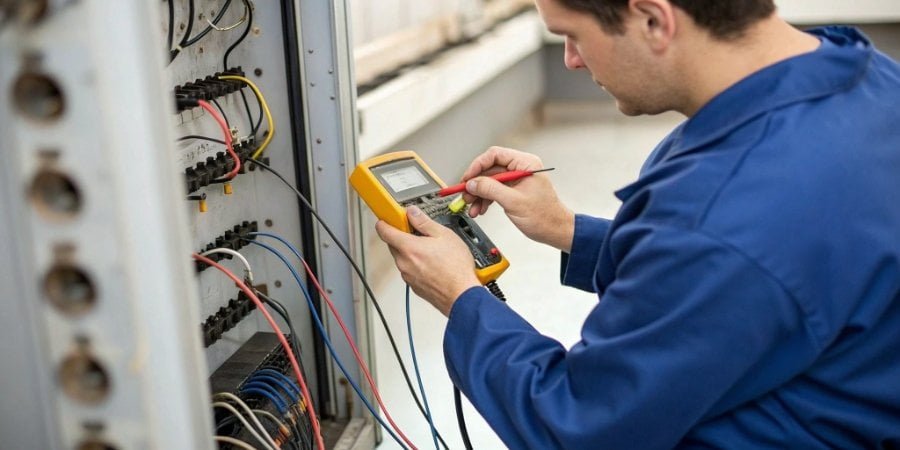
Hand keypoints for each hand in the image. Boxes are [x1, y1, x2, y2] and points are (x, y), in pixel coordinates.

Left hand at [375, 206, 480, 315]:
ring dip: (411, 252)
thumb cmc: (456, 268)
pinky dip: (417, 265)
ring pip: (403, 258)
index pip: (384, 231)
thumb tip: (412, 213)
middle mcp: (404, 263)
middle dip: (402, 236)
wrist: (462, 295)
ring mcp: (408, 276)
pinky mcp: (414, 286)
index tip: (389, 217)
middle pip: (393, 244)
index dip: (385, 221)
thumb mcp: (444, 235)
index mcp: (408, 247)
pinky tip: (433, 264)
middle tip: (418, 232)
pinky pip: (410, 271)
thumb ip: (424, 222)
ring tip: (432, 250)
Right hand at [460, 146, 574, 251]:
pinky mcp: (513, 191)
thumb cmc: (544, 216)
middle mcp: (520, 169)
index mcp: (525, 164)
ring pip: (490, 181)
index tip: (467, 178)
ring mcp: (516, 180)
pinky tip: (480, 209)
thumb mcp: (514, 202)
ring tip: (472, 207)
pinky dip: (485, 200)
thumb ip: (491, 189)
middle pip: (490, 169)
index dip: (477, 165)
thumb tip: (472, 182)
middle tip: (465, 194)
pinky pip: (494, 191)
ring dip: (479, 194)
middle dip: (476, 183)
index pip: (495, 155)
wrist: (555, 231)